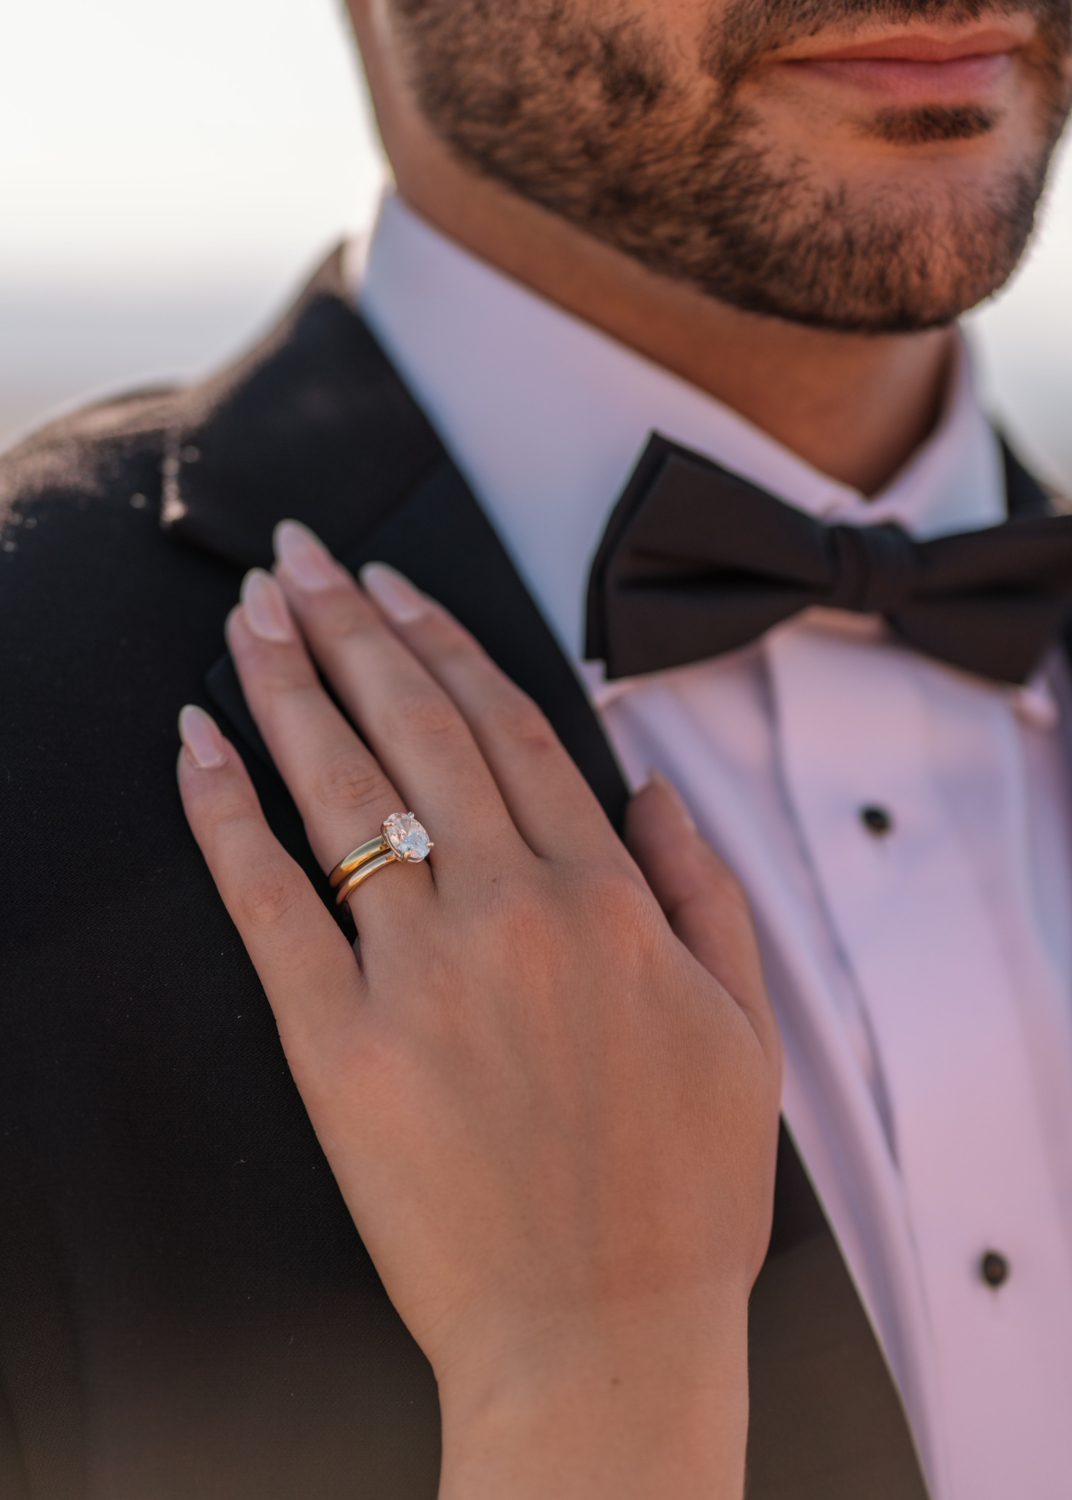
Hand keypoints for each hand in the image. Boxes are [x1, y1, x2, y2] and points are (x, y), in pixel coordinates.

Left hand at [177, 521, 781, 1499]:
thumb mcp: (743, 1026)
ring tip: (252, 614)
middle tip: (302, 557)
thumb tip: (651, 787)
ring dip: (289, 685)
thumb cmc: (679, 1192)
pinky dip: (225, 814)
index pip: (510, 727)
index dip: (445, 641)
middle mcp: (511, 910)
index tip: (397, 584)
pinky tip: (196, 745)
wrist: (600, 1337)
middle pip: (415, 728)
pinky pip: (268, 902)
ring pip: (342, 789)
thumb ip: (701, 890)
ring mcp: (418, 973)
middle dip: (350, 626)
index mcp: (607, 899)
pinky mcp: (337, 1045)